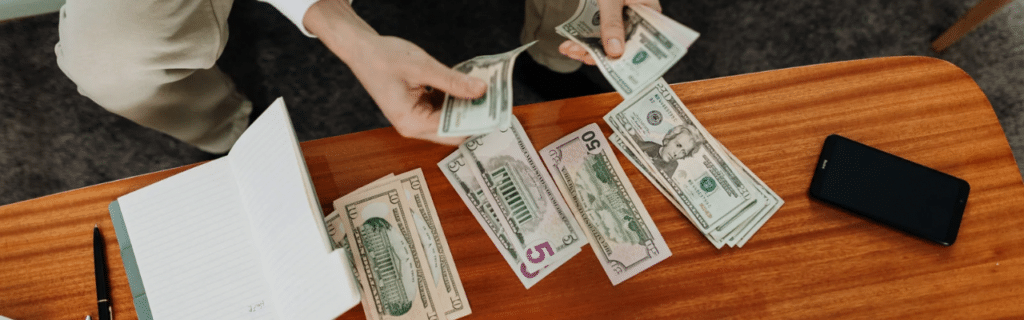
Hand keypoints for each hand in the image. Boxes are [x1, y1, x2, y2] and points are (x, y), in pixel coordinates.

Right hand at [304, 0, 486, 144]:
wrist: (361, 49)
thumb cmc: (383, 58)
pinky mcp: (417, 107)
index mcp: (412, 122)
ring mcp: (415, 117)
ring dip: (465, 105)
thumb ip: (453, 81)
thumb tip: (480, 90)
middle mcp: (413, 125)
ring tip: (484, 90)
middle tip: (495, 99)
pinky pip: (441, 107)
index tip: (496, 111)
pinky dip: (454, 97)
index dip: (476, 122)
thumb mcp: (423, 68)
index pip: (453, 131)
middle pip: (452, 128)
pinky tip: (467, 85)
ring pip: (448, 117)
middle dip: (473, 114)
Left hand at [558, 0, 660, 64]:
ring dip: (585, 49)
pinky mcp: (603, 18)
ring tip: (569, 48)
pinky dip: (581, 41)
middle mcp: (635, 17)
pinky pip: (595, 35)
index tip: (615, 67)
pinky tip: (569, 44)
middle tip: (580, 55)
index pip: (646, 41)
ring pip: (605, 43)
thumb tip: (616, 52)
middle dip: (599, 54)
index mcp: (648, 11)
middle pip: (621, 46)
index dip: (632, 57)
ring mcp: (619, 19)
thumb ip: (613, 22)